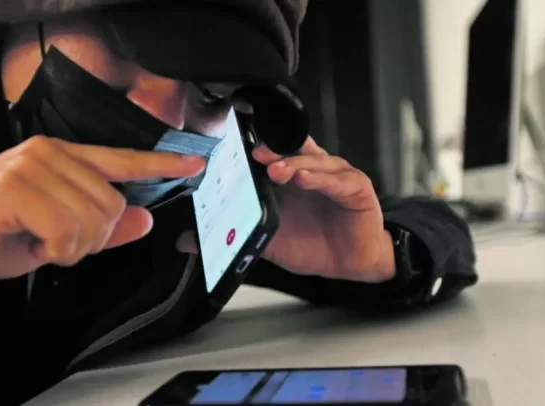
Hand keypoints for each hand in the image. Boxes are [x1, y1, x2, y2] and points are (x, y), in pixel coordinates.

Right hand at [0, 135, 204, 286]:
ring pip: (92, 218)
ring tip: (39, 245)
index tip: (194, 164)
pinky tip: (30, 246)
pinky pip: (64, 229)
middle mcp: (48, 152)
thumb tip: (144, 219)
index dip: (160, 164)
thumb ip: (100, 227)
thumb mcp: (54, 238)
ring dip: (72, 248)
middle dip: (92, 239)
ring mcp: (29, 165)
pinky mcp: (13, 186)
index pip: (120, 159)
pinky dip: (54, 251)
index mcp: (60, 157)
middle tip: (57, 246)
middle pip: (112, 203)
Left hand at [178, 137, 393, 282]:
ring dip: (293, 162)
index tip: (231, 140)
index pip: (270, 150)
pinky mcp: (356, 188)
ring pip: (313, 160)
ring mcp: (334, 175)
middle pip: (291, 148)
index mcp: (288, 174)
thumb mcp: (267, 238)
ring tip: (275, 168)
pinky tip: (305, 178)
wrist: (349, 262)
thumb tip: (188, 240)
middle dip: (271, 149)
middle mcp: (311, 168)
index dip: (253, 143)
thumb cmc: (313, 243)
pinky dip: (320, 178)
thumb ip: (231, 233)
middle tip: (253, 153)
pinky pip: (337, 180)